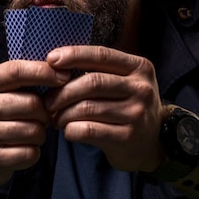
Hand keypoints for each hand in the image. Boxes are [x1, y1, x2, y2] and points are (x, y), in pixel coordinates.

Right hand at [0, 59, 70, 185]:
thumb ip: (22, 79)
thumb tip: (62, 71)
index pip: (15, 71)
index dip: (43, 72)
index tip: (65, 76)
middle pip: (31, 104)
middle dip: (45, 112)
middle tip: (43, 117)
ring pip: (33, 131)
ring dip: (41, 134)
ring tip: (33, 133)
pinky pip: (28, 154)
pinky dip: (34, 152)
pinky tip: (25, 148)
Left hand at [44, 45, 164, 172]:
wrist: (151, 144)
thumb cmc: (127, 107)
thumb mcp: (124, 82)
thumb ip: (99, 70)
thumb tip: (56, 63)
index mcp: (139, 67)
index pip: (102, 54)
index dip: (74, 55)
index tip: (51, 59)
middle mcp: (141, 88)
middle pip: (92, 82)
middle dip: (63, 91)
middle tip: (48, 101)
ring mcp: (137, 114)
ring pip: (87, 108)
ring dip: (63, 113)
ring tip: (55, 118)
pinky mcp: (128, 137)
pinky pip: (89, 130)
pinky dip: (71, 130)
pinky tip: (68, 130)